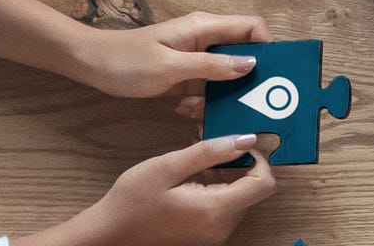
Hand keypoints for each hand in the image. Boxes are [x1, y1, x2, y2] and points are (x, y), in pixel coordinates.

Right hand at [12, 135, 277, 245]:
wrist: (108, 234)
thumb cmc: (132, 200)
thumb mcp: (168, 167)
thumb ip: (209, 152)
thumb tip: (246, 139)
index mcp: (216, 210)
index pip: (265, 184)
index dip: (259, 159)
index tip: (238, 144)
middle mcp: (221, 227)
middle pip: (253, 191)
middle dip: (239, 165)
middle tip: (211, 146)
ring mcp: (214, 234)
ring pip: (239, 198)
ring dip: (226, 176)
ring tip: (195, 163)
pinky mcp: (205, 234)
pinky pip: (223, 208)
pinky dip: (215, 189)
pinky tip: (190, 179)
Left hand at [70, 12, 274, 98]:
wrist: (91, 64)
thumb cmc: (126, 61)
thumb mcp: (170, 67)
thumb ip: (211, 66)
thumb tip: (250, 64)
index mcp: (204, 28)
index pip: (252, 27)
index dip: (268, 46)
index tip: (273, 74)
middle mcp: (205, 39)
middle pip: (244, 53)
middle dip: (248, 78)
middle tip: (251, 102)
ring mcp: (196, 56)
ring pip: (227, 74)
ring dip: (222, 95)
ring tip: (202, 110)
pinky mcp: (187, 73)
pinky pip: (208, 86)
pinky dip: (204, 100)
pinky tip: (187, 110)